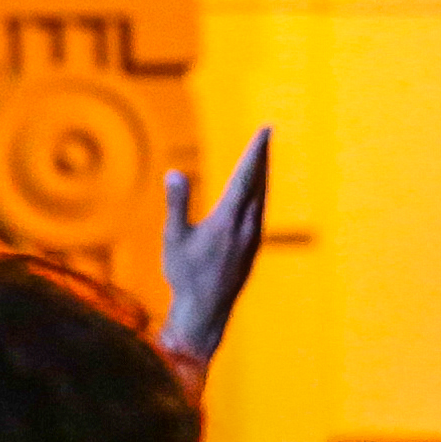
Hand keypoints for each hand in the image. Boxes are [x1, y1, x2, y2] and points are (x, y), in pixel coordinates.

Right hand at [159, 129, 270, 370]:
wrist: (206, 311)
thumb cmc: (185, 274)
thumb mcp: (174, 238)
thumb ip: (177, 204)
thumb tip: (174, 172)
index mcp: (228, 219)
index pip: (246, 176)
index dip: (256, 151)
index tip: (266, 130)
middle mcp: (247, 226)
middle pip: (259, 183)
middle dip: (262, 157)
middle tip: (266, 135)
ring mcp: (252, 239)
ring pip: (262, 199)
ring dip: (262, 176)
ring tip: (262, 159)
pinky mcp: (252, 249)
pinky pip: (260, 212)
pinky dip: (259, 195)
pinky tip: (256, 196)